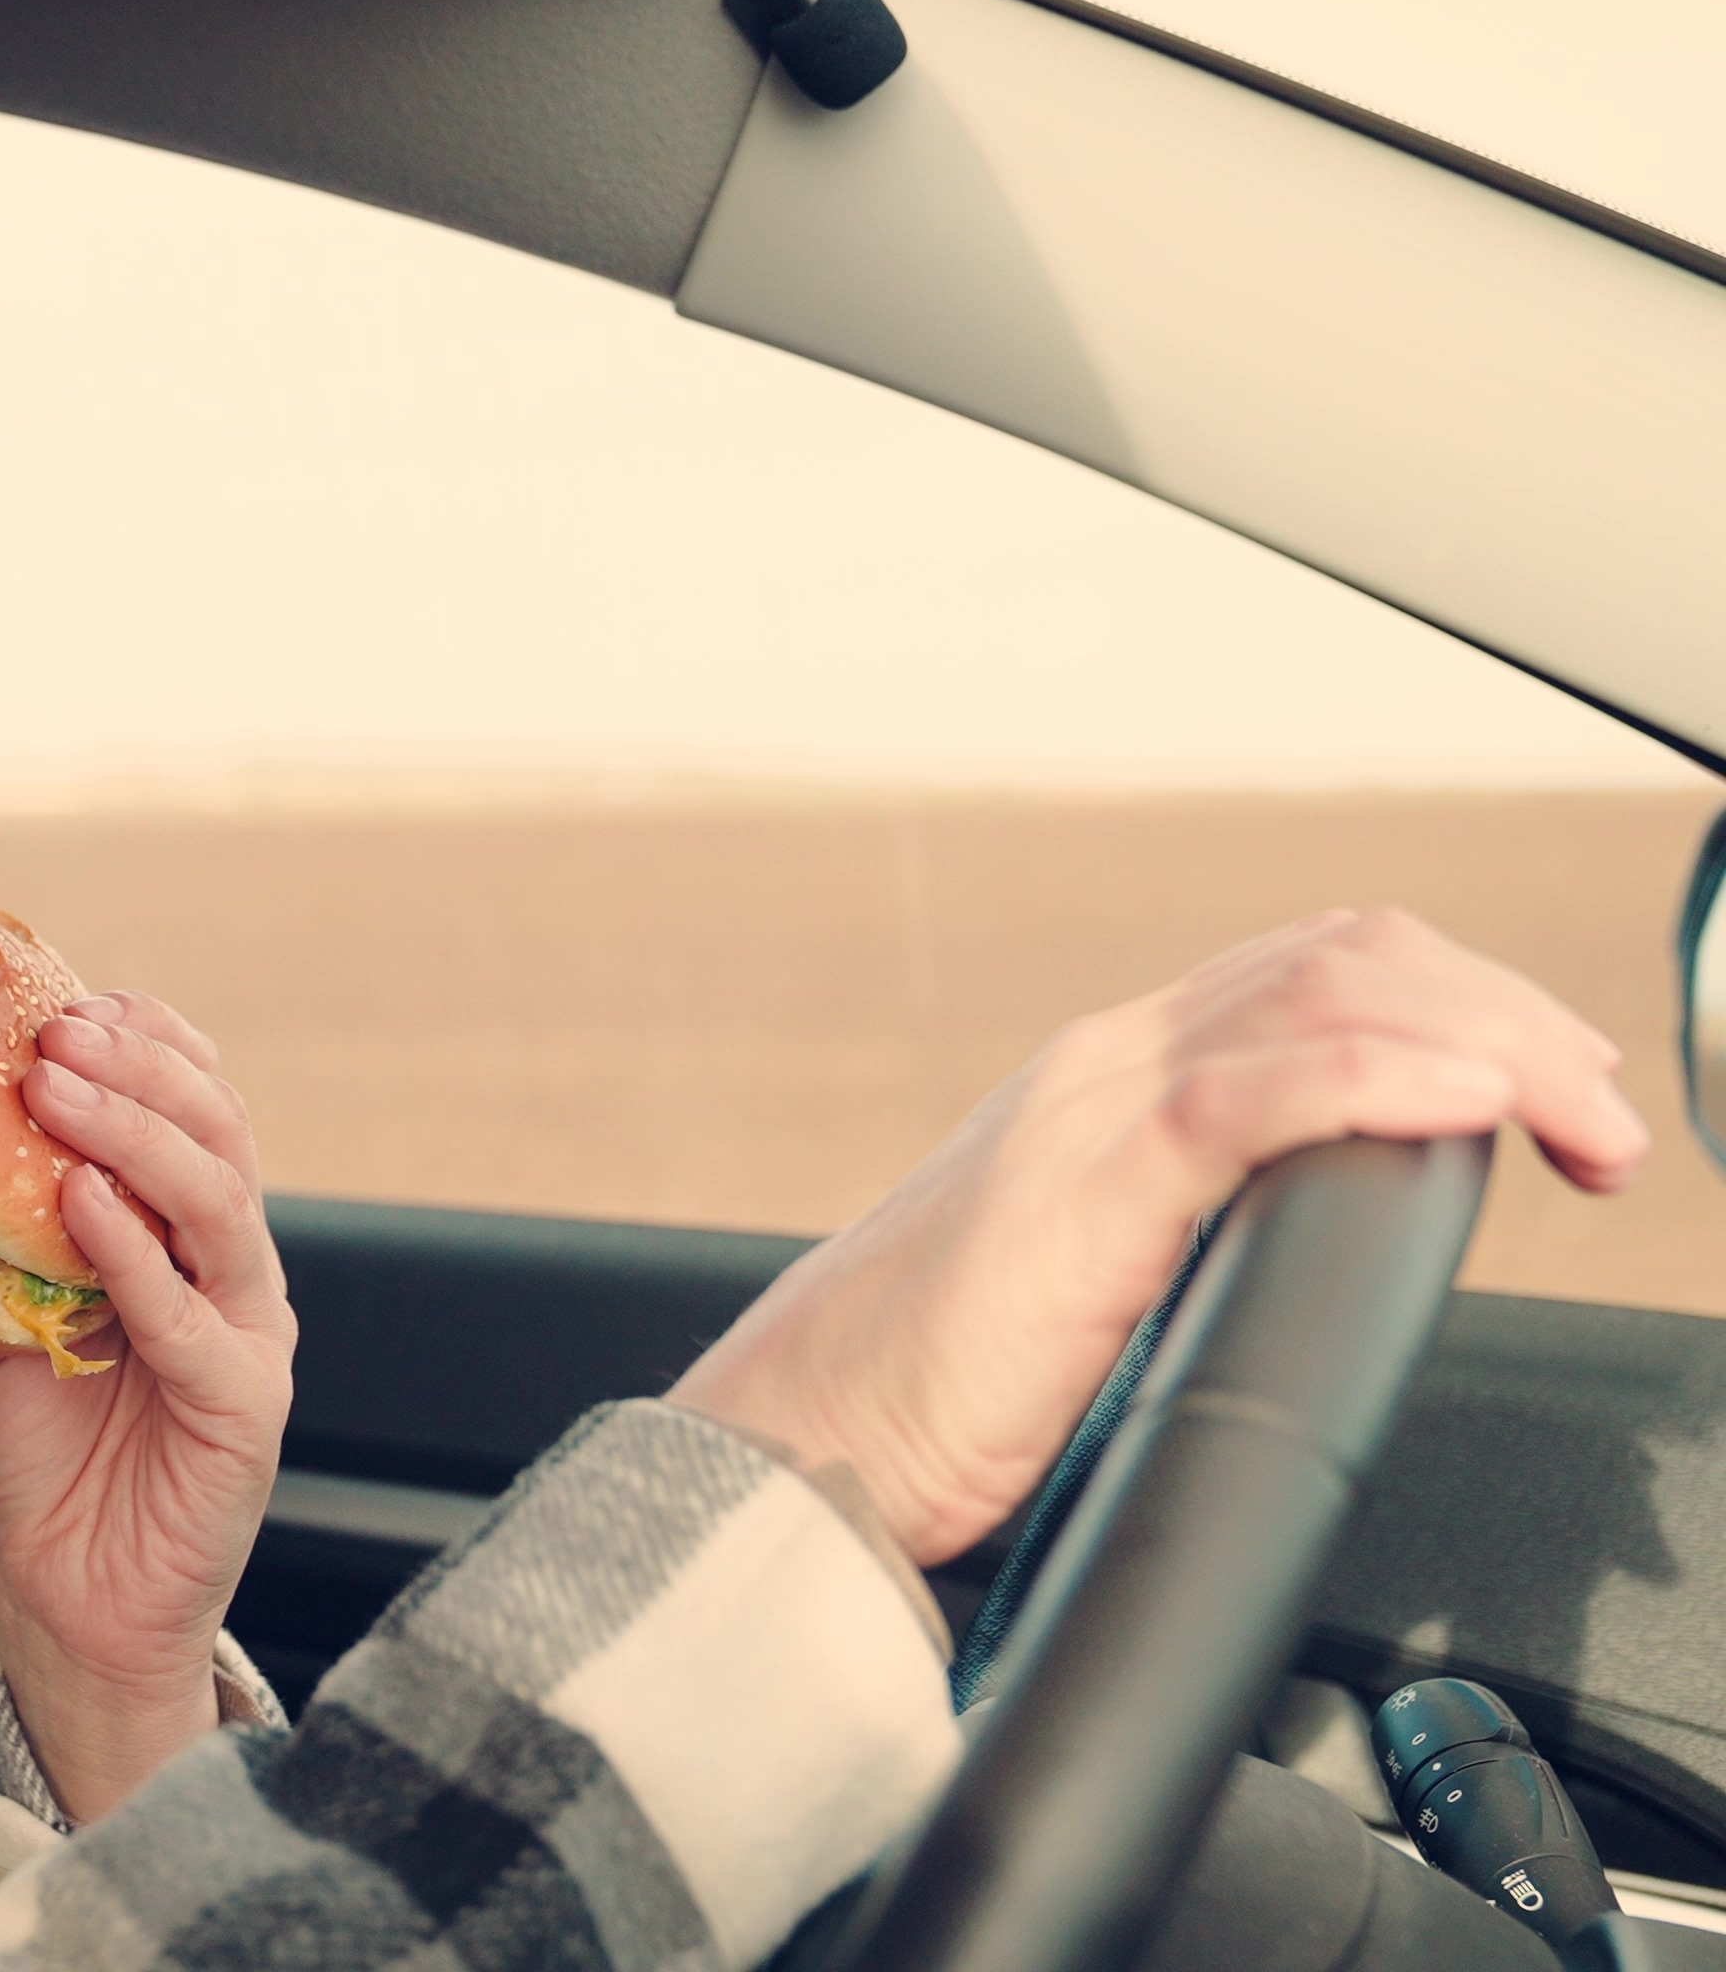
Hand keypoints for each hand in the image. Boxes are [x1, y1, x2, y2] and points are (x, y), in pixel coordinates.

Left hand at [0, 991, 295, 1821]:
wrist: (66, 1603)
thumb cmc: (41, 1460)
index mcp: (183, 1236)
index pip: (195, 1108)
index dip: (147, 1043)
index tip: (73, 999)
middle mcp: (228, 1273)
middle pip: (217, 1136)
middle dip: (137, 1071)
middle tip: (55, 1034)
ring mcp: (244, 1336)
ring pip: (220, 1206)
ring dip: (136, 1136)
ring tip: (58, 1091)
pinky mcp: (242, 1410)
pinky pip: (193, 1319)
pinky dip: (137, 1255)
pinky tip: (83, 1206)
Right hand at [670, 907, 1646, 1567]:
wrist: (798, 1445)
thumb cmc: (929, 1404)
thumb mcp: (1098, 1296)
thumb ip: (1193, 1249)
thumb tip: (1317, 1275)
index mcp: (1111, 1085)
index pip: (1316, 971)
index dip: (1465, 1004)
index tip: (1555, 1097)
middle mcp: (1105, 1066)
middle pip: (1346, 955)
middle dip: (1511, 1014)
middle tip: (1603, 1121)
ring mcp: (1091, 1111)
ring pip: (1325, 995)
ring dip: (1490, 1042)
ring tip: (1576, 1118)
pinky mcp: (1085, 1189)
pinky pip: (1253, 1094)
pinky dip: (1382, 1082)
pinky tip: (1470, 1111)